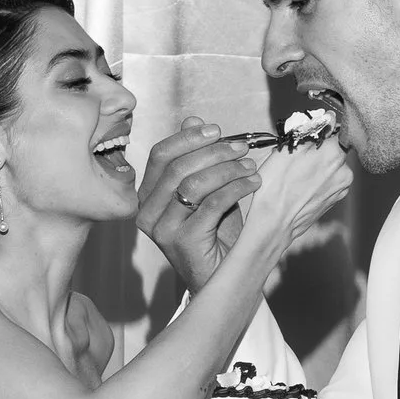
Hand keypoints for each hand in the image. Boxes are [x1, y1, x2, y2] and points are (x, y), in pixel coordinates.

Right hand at [137, 124, 259, 289]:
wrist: (223, 278)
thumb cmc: (215, 234)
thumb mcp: (206, 190)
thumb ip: (197, 157)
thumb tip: (194, 121)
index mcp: (147, 196)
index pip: (160, 155)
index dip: (188, 138)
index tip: (217, 130)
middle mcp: (147, 212)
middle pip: (176, 167)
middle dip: (213, 152)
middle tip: (242, 148)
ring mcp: (162, 229)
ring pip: (193, 184)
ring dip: (228, 169)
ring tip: (251, 167)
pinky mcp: (182, 242)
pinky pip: (211, 204)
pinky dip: (236, 188)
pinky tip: (253, 184)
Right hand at [240, 132, 353, 262]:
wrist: (274, 223)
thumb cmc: (276, 187)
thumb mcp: (287, 149)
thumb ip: (310, 130)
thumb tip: (327, 119)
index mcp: (334, 153)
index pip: (334, 130)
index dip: (318, 132)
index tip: (307, 138)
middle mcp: (344, 170)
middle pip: (333, 149)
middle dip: (317, 151)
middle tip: (297, 159)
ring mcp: (341, 188)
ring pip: (331, 167)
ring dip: (317, 167)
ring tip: (297, 176)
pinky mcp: (335, 200)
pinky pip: (328, 182)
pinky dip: (318, 181)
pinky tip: (301, 187)